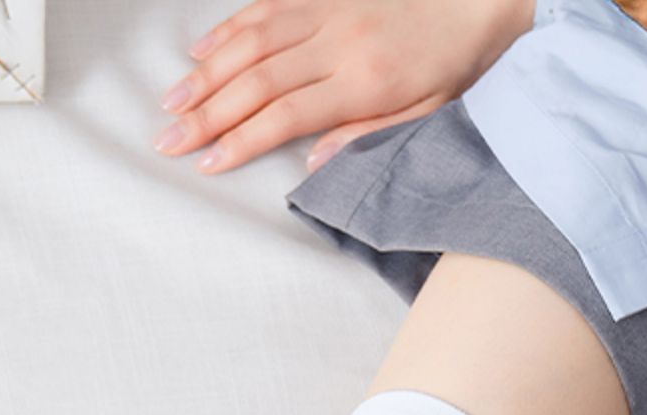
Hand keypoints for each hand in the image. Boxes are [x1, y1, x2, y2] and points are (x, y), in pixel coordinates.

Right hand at [155, 0, 535, 173]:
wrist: (479, 2)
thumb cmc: (452, 68)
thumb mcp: (423, 117)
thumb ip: (364, 140)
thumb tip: (310, 165)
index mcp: (365, 81)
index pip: (286, 116)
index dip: (241, 140)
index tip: (206, 163)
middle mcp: (339, 43)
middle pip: (258, 81)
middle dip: (207, 114)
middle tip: (167, 141)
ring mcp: (328, 12)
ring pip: (253, 41)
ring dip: (206, 73)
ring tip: (171, 103)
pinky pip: (267, 7)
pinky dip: (229, 29)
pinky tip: (200, 50)